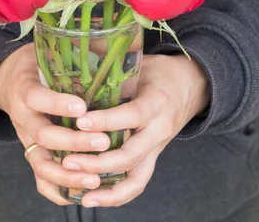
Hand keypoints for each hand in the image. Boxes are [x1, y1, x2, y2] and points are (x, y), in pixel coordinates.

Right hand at [0, 43, 111, 204]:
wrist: (8, 81)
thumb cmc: (36, 64)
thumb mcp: (45, 52)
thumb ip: (69, 51)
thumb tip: (107, 38)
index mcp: (24, 88)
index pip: (36, 97)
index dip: (56, 103)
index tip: (82, 106)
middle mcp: (22, 117)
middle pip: (43, 135)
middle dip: (73, 141)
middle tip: (102, 142)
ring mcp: (26, 139)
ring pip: (41, 163)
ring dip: (68, 174)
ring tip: (95, 179)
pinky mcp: (31, 153)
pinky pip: (40, 179)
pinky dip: (57, 191)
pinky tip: (80, 196)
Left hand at [60, 54, 210, 207]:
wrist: (191, 85)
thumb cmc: (158, 72)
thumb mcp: (140, 65)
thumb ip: (114, 69)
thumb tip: (78, 60)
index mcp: (156, 103)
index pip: (131, 116)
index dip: (106, 121)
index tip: (80, 122)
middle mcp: (159, 130)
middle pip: (130, 154)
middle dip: (97, 161)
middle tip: (67, 160)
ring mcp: (157, 148)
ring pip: (135, 176)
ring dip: (106, 187)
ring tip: (78, 191)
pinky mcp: (153, 158)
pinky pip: (137, 183)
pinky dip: (116, 196)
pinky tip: (92, 200)